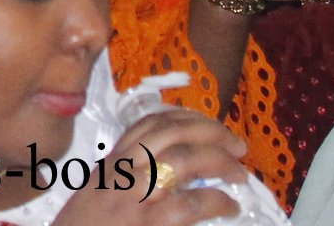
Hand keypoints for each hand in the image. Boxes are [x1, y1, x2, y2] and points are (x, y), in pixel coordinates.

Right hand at [52, 109, 249, 224]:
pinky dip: (215, 200)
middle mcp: (120, 172)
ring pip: (182, 159)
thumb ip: (123, 180)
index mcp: (109, 165)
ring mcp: (133, 196)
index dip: (186, 119)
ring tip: (239, 173)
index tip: (208, 126)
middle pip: (170, 132)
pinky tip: (229, 205)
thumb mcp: (95, 197)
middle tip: (236, 146)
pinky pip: (188, 204)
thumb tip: (168, 176)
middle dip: (210, 132)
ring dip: (219, 161)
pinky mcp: (147, 224)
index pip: (147, 124)